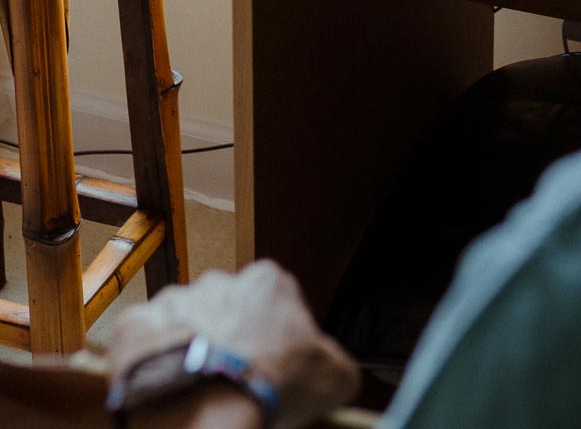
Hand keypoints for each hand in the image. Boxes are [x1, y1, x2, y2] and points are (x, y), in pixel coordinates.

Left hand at [108, 261, 360, 428]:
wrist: (207, 409)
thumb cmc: (270, 386)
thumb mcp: (333, 377)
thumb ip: (335, 362)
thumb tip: (335, 371)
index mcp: (267, 282)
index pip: (273, 300)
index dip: (273, 337)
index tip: (270, 368)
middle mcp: (219, 280)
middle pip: (224, 308)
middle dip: (226, 338)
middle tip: (230, 382)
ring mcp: (173, 299)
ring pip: (181, 322)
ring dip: (186, 348)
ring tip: (194, 390)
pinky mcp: (136, 325)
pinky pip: (142, 341)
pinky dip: (149, 362)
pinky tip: (162, 388)